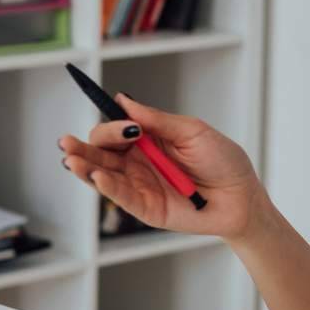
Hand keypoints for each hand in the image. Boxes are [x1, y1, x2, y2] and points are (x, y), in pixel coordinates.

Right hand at [58, 95, 263, 239]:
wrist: (242, 195)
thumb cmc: (222, 160)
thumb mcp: (191, 131)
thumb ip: (156, 120)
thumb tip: (123, 100)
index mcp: (148, 140)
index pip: (116, 131)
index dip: (110, 126)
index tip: (120, 124)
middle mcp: (138, 162)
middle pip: (101, 152)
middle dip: (83, 147)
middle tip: (67, 142)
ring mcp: (139, 185)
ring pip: (102, 175)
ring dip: (84, 167)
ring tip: (70, 159)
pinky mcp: (146, 208)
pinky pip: (121, 197)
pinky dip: (107, 186)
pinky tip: (96, 176)